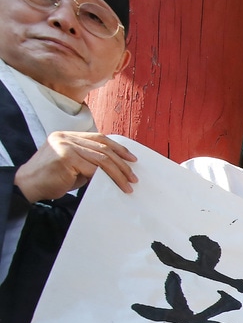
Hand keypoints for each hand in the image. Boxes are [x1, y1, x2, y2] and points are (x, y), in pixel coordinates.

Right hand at [14, 131, 137, 200]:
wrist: (28, 185)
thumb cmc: (51, 179)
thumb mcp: (73, 166)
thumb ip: (89, 161)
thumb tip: (116, 167)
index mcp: (68, 136)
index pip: (99, 138)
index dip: (118, 148)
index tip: (132, 159)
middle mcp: (66, 137)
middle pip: (103, 148)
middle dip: (122, 164)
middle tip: (133, 177)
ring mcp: (65, 145)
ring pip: (102, 158)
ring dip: (118, 173)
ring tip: (127, 185)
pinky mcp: (66, 157)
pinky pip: (93, 168)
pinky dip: (106, 178)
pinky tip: (113, 186)